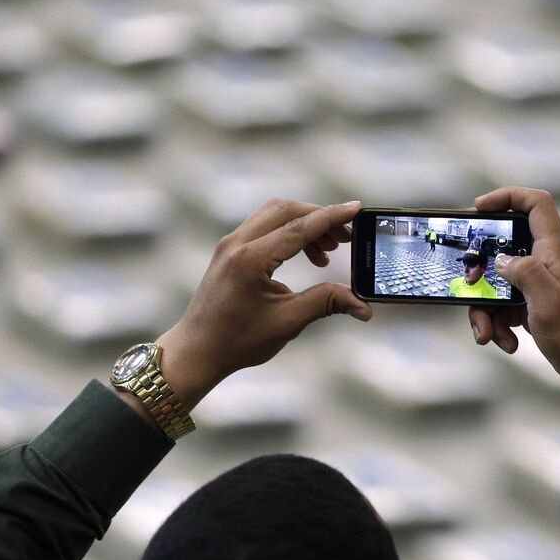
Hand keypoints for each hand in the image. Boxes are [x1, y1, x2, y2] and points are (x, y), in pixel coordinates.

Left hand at [155, 199, 372, 408]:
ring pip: (273, 214)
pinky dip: (288, 232)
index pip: (299, 227)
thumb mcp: (287, 322)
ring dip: (304, 223)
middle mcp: (237, 244)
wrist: (197, 351)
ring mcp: (229, 244)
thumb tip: (362, 306)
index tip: (357, 208)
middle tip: (346, 236)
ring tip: (328, 250)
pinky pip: (263, 226)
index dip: (331, 217)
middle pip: (286, 210)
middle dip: (320, 217)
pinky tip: (305, 254)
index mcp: (250, 260)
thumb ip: (326, 303)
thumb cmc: (238, 341)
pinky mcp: (229, 250)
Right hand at [466, 187, 559, 400]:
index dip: (507, 197)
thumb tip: (501, 260)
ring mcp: (545, 288)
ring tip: (487, 335)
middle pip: (505, 249)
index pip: (536, 205)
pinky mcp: (540, 311)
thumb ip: (524, 271)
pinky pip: (509, 309)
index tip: (478, 209)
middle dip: (481, 272)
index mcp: (557, 253)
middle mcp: (551, 265)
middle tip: (470, 288)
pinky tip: (508, 344)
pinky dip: (501, 325)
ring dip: (487, 309)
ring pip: (502, 284)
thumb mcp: (548, 302)